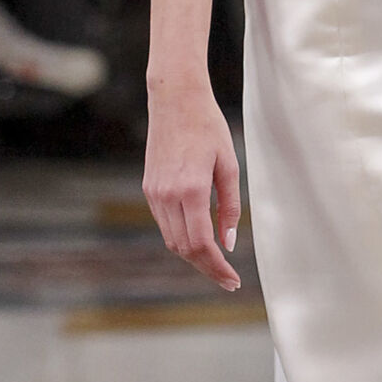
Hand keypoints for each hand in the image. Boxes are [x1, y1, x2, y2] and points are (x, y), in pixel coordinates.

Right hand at [143, 81, 241, 290]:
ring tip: (215, 262)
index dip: (217, 267)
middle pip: (185, 249)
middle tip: (227, 279)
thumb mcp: (229, 166)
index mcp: (191, 190)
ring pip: (172, 240)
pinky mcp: (149, 188)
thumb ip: (229, 207)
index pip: (202, 244)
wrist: (175, 100)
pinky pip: (165, 224)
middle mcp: (167, 195)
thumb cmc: (208, 128)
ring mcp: (154, 193)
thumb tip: (229, 243)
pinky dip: (182, 237)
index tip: (232, 280)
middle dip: (207, 268)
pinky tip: (198, 238)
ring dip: (193, 256)